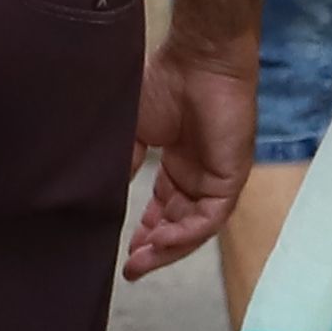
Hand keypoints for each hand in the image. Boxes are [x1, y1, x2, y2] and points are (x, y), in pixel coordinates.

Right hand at [134, 27, 259, 282]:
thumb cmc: (162, 84)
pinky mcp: (231, 178)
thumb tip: (100, 196)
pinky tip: (160, 242)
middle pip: (179, 225)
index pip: (163, 210)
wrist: (196, 62)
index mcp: (176, 165)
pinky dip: (185, 234)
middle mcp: (198, 177)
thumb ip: (121, 163)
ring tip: (140, 262)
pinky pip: (209, 218)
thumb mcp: (130, 131)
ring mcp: (216, 179)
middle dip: (155, 250)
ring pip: (194, 228)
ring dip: (168, 249)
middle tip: (130, 269)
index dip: (145, 233)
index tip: (121, 253)